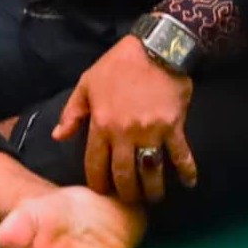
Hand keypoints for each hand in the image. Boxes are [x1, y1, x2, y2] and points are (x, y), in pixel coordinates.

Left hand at [55, 36, 196, 206]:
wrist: (156, 47)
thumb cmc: (119, 64)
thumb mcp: (87, 83)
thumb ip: (72, 112)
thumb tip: (58, 137)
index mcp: (101, 124)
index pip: (95, 165)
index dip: (98, 184)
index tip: (102, 193)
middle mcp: (124, 133)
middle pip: (123, 175)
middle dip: (126, 193)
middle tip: (130, 200)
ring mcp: (151, 131)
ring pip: (149, 171)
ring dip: (152, 190)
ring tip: (154, 198)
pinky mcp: (173, 126)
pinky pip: (180, 154)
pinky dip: (186, 171)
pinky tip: (189, 183)